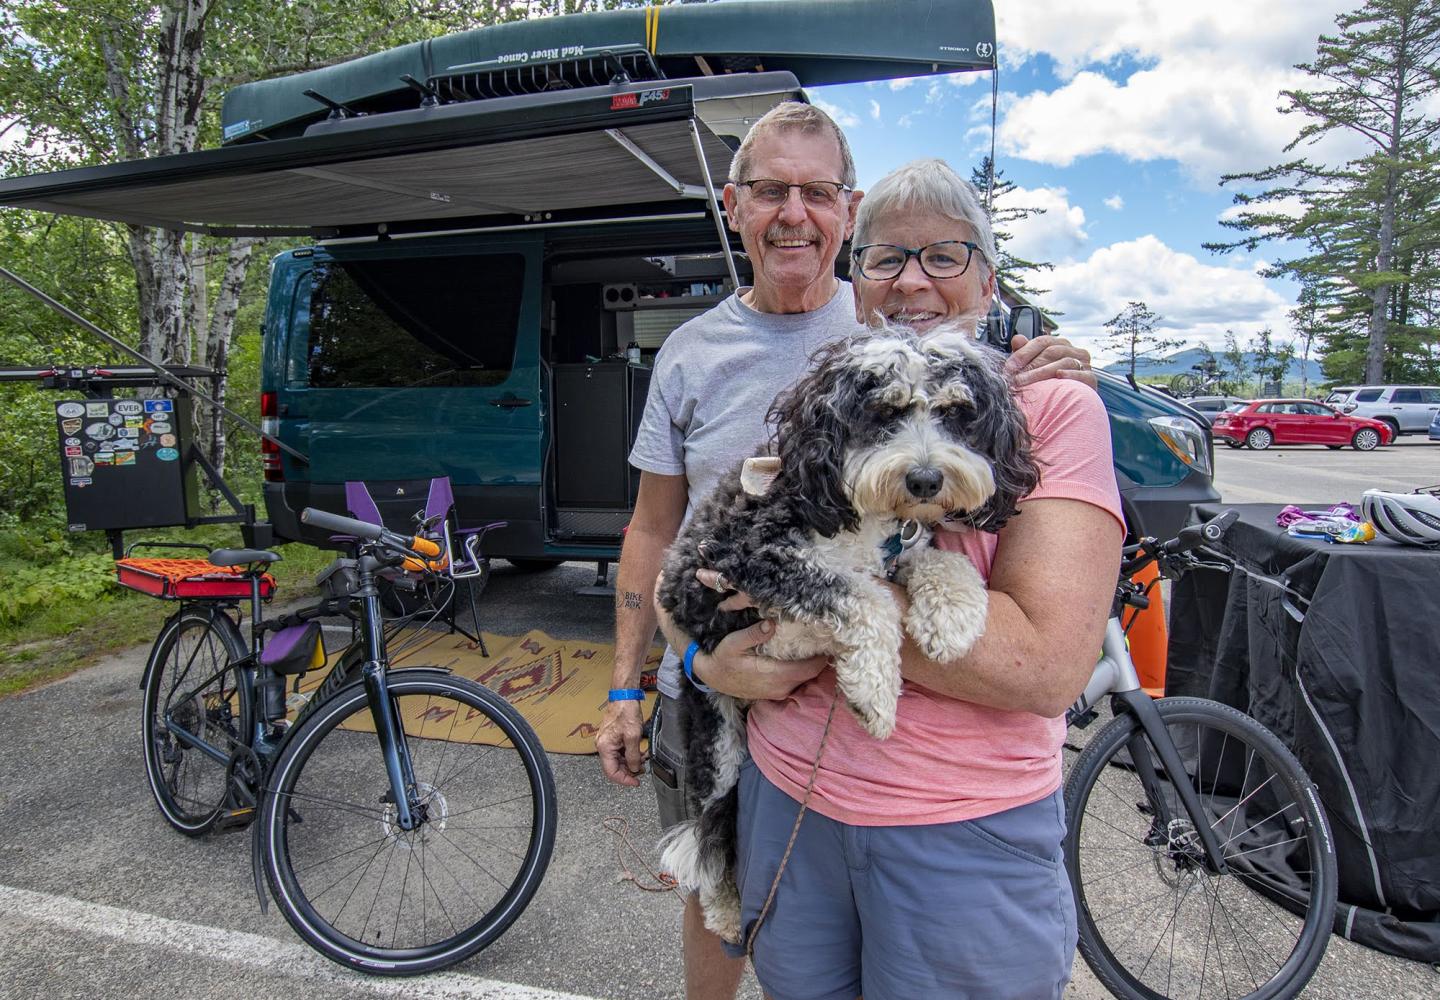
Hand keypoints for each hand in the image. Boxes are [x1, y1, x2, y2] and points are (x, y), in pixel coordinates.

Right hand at [596, 699, 645, 786]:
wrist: (624, 696)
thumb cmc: (626, 712)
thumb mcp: (633, 737)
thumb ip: (633, 756)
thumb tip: (634, 769)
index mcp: (604, 747)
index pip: (611, 772)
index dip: (624, 780)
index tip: (636, 782)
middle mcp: (603, 745)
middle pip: (614, 767)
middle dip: (629, 770)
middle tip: (642, 770)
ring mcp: (607, 741)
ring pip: (618, 759)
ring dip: (631, 762)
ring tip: (643, 760)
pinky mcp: (612, 737)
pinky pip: (620, 751)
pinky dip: (630, 754)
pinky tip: (639, 752)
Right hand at [653, 572, 825, 699]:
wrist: (712, 678)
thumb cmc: (722, 660)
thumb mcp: (733, 643)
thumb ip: (753, 634)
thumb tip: (772, 623)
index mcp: (775, 675)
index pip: (810, 668)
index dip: (823, 655)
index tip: (829, 638)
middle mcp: (781, 687)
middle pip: (813, 674)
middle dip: (821, 658)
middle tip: (826, 636)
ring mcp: (779, 691)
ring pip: (806, 679)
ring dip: (813, 664)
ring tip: (817, 644)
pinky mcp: (776, 692)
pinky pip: (797, 681)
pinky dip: (803, 670)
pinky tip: (802, 655)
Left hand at [1007, 334, 1094, 388]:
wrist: (1068, 403)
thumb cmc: (1047, 383)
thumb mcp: (1033, 368)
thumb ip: (1024, 353)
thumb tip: (1017, 339)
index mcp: (1060, 344)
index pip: (1042, 342)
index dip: (1024, 353)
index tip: (1009, 367)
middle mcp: (1073, 351)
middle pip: (1051, 352)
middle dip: (1030, 366)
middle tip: (1015, 379)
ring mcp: (1084, 364)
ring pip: (1064, 362)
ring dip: (1042, 373)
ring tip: (1026, 383)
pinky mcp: (1091, 378)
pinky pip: (1082, 374)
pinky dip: (1070, 374)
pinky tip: (1058, 376)